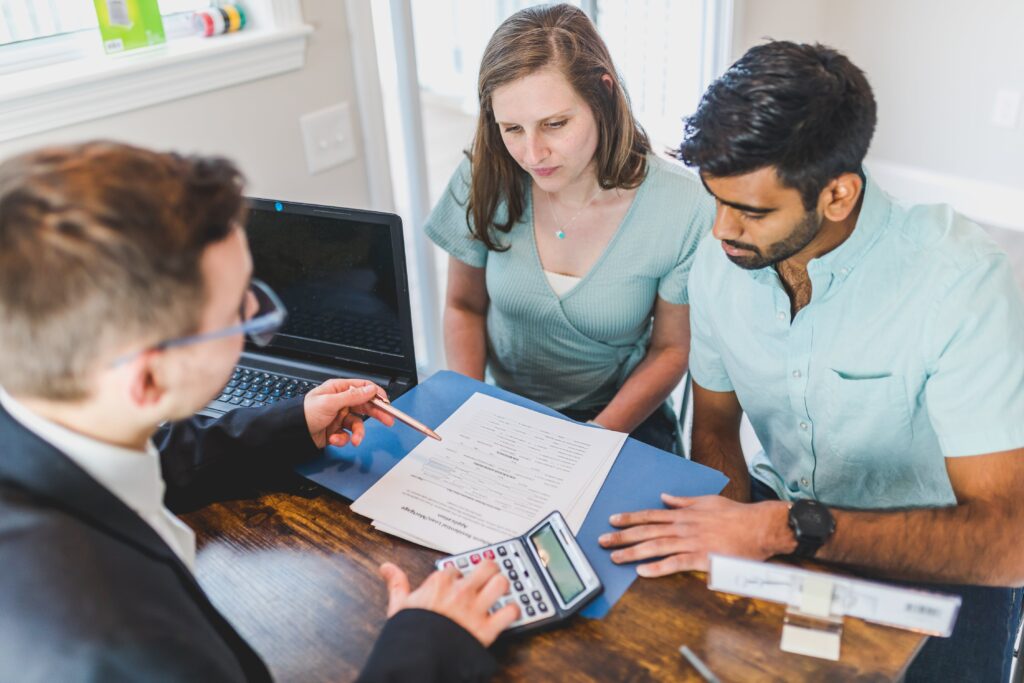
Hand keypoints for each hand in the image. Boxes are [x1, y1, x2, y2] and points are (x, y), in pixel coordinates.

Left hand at [303, 378, 394, 448]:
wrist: (292, 432)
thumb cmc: (305, 412)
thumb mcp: (331, 402)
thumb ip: (353, 396)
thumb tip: (371, 390)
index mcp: (339, 389)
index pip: (364, 388)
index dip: (376, 395)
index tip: (387, 403)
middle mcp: (341, 402)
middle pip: (365, 406)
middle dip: (376, 414)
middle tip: (388, 420)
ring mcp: (339, 416)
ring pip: (358, 424)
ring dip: (357, 433)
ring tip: (354, 440)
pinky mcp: (337, 430)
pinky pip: (348, 435)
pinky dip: (343, 439)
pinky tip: (335, 438)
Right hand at [379, 561, 519, 646]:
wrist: (417, 660)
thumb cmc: (409, 634)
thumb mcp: (398, 606)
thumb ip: (397, 583)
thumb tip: (386, 567)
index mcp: (440, 583)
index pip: (457, 568)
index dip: (459, 575)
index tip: (458, 583)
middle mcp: (460, 592)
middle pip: (487, 567)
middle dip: (490, 570)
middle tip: (488, 577)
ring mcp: (475, 610)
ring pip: (501, 584)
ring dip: (502, 587)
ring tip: (500, 591)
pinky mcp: (487, 629)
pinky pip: (509, 613)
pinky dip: (512, 613)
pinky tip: (507, 614)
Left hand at [598, 494, 792, 576]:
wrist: (759, 527)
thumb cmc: (736, 515)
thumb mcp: (707, 501)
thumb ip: (684, 501)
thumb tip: (666, 497)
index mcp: (683, 515)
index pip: (650, 516)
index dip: (629, 518)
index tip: (612, 520)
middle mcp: (683, 527)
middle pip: (646, 531)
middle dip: (622, 536)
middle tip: (602, 541)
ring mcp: (691, 542)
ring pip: (656, 547)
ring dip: (633, 553)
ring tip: (615, 558)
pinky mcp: (702, 558)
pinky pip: (676, 563)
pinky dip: (658, 567)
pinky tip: (643, 572)